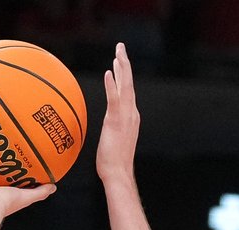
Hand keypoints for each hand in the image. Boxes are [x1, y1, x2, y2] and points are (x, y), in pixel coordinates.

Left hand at [96, 43, 138, 183]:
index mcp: (130, 116)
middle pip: (129, 83)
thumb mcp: (112, 139)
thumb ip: (111, 128)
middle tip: (120, 47)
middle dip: (125, 63)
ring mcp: (126, 116)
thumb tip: (107, 126)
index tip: (119, 60)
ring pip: (125, 86)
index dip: (124, 74)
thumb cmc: (112, 161)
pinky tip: (108, 72)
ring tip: (118, 52)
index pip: (127, 90)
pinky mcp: (116, 121)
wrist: (118, 173)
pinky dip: (112, 85)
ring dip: (121, 68)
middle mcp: (131, 113)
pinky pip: (114, 99)